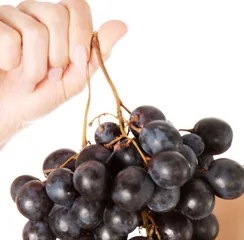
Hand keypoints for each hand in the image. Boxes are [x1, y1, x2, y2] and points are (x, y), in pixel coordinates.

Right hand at [0, 0, 127, 143]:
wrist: (5, 114)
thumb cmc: (37, 99)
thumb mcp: (73, 80)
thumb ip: (95, 54)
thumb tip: (123, 25)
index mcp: (55, 23)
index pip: (77, 5)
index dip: (80, 33)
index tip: (75, 61)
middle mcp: (32, 13)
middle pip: (57, 15)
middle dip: (58, 56)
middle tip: (49, 77)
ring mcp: (9, 16)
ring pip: (34, 31)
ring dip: (35, 69)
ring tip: (27, 82)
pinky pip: (9, 39)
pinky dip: (11, 64)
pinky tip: (6, 70)